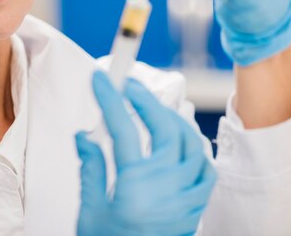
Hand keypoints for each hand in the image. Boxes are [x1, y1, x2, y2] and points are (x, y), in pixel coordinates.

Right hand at [76, 71, 216, 235]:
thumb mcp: (91, 211)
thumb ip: (91, 169)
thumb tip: (85, 135)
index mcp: (133, 190)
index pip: (123, 131)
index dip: (112, 100)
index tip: (102, 79)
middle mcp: (165, 191)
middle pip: (165, 129)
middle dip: (147, 101)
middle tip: (130, 86)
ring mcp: (186, 199)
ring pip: (191, 144)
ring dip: (173, 119)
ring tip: (153, 108)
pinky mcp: (195, 207)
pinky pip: (204, 168)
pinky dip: (194, 147)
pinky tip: (179, 140)